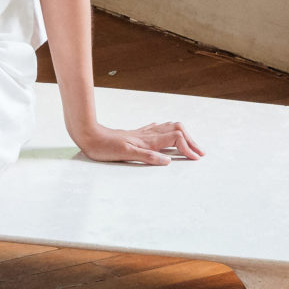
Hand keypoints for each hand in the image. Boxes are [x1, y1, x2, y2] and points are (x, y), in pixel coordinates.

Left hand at [72, 120, 202, 165]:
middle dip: (191, 140)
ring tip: (190, 145)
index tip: (196, 158)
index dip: (188, 148)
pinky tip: (165, 132)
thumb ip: (147, 157)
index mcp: (148, 140)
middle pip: (177, 130)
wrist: (88, 135)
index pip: (176, 138)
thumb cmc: (104, 147)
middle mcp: (147, 135)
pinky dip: (168, 131)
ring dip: (183, 135)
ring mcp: (142, 133)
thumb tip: (168, 161)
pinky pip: (156, 129)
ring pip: (169, 128)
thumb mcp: (125, 154)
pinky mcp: (135, 134)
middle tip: (200, 153)